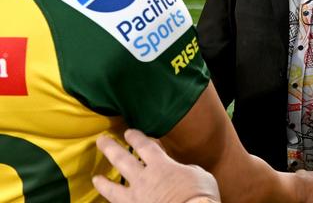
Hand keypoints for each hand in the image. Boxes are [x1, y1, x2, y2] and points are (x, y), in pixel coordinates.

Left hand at [93, 129, 219, 202]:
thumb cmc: (200, 196)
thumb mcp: (200, 176)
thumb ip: (187, 170)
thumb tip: (185, 171)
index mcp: (161, 165)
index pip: (144, 145)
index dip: (135, 137)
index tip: (128, 132)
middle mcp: (144, 179)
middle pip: (122, 159)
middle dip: (110, 148)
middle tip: (101, 140)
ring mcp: (136, 199)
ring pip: (113, 188)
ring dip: (103, 182)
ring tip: (96, 178)